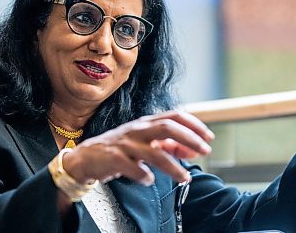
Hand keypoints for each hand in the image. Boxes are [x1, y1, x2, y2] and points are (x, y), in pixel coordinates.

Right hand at [62, 110, 213, 185]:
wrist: (87, 157)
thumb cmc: (120, 149)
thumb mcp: (144, 142)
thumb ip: (167, 144)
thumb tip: (191, 149)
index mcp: (145, 123)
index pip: (174, 116)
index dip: (194, 125)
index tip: (208, 137)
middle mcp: (137, 129)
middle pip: (167, 127)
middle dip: (189, 138)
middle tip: (204, 151)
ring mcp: (125, 144)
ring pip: (154, 152)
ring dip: (173, 166)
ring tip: (184, 177)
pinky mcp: (114, 158)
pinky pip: (133, 168)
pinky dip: (145, 176)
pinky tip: (150, 180)